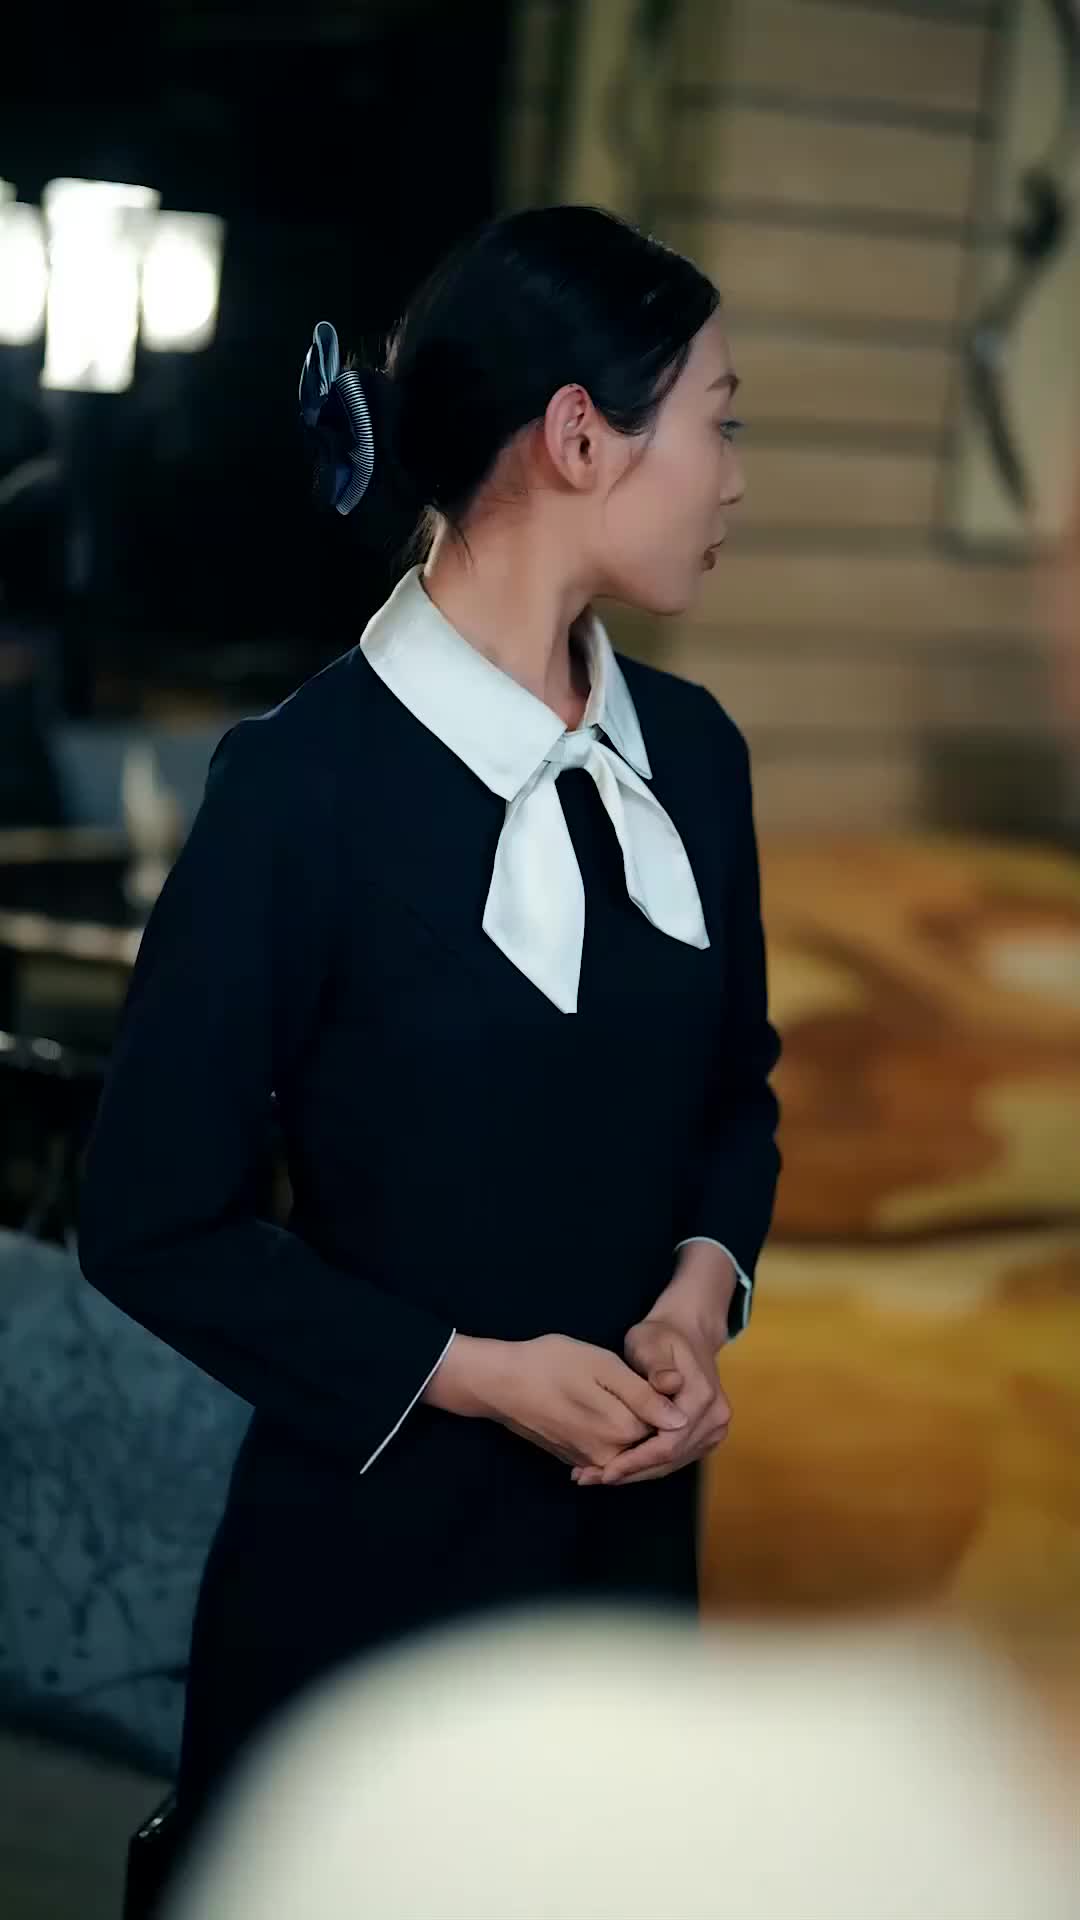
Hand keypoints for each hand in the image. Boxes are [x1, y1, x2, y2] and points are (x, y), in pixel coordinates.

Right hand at [423, 1332, 688, 1469]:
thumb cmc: (551, 1364)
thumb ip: (643, 1395)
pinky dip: (618, 1437)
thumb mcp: (603, 1366)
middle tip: (639, 1382)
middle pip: (651, 1442)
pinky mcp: (576, 1460)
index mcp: (622, 1429)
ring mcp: (590, 1461)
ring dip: (639, 1429)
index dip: (670, 1401)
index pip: (667, 1426)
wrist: (501, 1384)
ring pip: (631, 1448)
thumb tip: (682, 1419)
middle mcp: (610, 1455)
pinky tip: (608, 1409)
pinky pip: (610, 1454)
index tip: (661, 1376)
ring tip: (624, 1392)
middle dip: (658, 1419)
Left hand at [572, 1317, 730, 1486]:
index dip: (635, 1461)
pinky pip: (674, 1457)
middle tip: (587, 1478)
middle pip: (670, 1459)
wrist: (686, 1334)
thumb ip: (657, 1365)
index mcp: (703, 1397)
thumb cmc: (660, 1337)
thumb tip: (670, 1385)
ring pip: (671, 1463)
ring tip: (593, 1475)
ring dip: (634, 1473)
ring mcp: (714, 1429)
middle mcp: (715, 1418)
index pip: (668, 1443)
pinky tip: (615, 1466)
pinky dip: (645, 1465)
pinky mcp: (705, 1436)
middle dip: (629, 1472)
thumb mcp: (649, 1343)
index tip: (603, 1471)